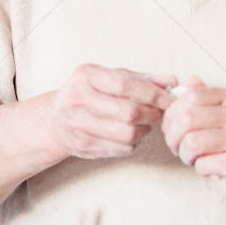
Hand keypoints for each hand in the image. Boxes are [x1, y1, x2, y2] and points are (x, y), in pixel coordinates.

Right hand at [41, 64, 176, 159]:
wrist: (54, 120)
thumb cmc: (87, 94)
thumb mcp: (109, 78)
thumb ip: (141, 78)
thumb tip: (171, 81)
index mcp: (85, 76)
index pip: (124, 84)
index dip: (151, 93)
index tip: (167, 99)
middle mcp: (77, 100)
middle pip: (128, 112)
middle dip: (151, 114)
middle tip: (158, 113)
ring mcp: (78, 125)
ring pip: (127, 134)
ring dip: (144, 130)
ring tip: (144, 124)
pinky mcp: (84, 146)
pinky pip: (121, 148)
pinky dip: (134, 143)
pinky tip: (131, 134)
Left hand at [161, 77, 225, 203]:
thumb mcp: (215, 115)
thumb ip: (199, 97)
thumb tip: (182, 84)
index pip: (192, 95)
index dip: (172, 112)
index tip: (169, 125)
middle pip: (187, 119)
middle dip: (172, 136)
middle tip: (175, 145)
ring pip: (191, 143)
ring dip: (183, 154)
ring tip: (191, 156)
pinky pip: (202, 164)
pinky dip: (198, 168)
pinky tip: (208, 167)